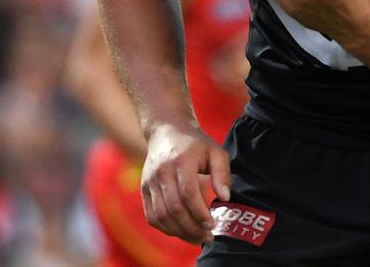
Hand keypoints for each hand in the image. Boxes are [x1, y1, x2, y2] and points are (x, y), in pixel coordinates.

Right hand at [141, 122, 230, 243]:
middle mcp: (161, 172)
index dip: (200, 213)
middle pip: (173, 208)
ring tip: (196, 237)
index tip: (213, 224)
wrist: (166, 131)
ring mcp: (149, 181)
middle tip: (207, 235)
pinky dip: (166, 228)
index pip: (187, 193)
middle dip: (192, 228)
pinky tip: (181, 231)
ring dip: (179, 232)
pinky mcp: (144, 189)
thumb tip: (225, 198)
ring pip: (161, 216)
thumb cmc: (195, 144)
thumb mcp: (215, 152)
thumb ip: (223, 174)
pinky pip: (152, 216)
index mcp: (180, 160)